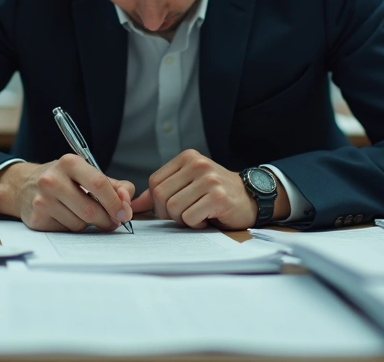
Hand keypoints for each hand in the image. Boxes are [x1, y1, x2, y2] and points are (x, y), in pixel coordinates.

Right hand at [0, 156, 134, 231]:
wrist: (23, 186)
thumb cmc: (63, 179)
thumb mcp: (87, 173)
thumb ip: (114, 186)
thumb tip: (126, 204)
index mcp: (69, 162)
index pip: (99, 184)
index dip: (116, 202)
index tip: (125, 213)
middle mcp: (52, 179)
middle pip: (91, 209)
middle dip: (106, 219)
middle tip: (112, 221)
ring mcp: (42, 200)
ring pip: (79, 223)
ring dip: (87, 223)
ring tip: (80, 212)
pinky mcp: (36, 218)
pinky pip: (66, 230)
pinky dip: (72, 226)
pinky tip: (65, 216)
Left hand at [131, 149, 287, 229]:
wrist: (251, 198)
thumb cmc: (215, 194)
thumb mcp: (187, 185)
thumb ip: (160, 192)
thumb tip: (132, 204)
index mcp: (187, 158)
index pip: (154, 183)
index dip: (157, 202)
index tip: (172, 207)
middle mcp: (198, 164)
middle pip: (161, 196)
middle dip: (169, 213)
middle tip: (186, 214)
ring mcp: (210, 180)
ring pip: (174, 209)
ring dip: (184, 220)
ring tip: (199, 214)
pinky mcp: (219, 197)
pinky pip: (190, 218)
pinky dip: (196, 224)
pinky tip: (208, 217)